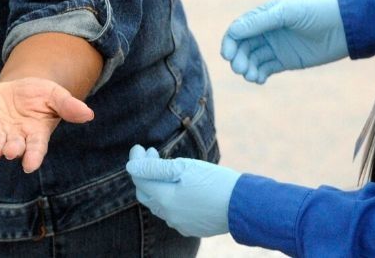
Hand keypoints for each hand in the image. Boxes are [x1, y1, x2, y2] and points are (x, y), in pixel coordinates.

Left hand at [0, 77, 93, 172]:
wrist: (20, 87)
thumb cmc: (42, 95)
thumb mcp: (56, 96)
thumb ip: (69, 106)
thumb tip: (89, 115)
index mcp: (36, 134)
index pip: (35, 149)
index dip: (33, 157)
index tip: (29, 166)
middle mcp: (16, 137)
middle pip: (15, 147)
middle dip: (12, 150)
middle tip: (11, 151)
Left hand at [125, 145, 240, 236]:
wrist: (243, 205)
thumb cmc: (215, 181)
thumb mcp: (185, 168)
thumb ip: (155, 168)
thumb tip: (130, 167)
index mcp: (164, 199)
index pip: (139, 179)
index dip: (137, 161)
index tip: (140, 147)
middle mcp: (168, 215)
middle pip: (145, 194)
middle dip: (145, 174)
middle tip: (152, 154)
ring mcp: (179, 224)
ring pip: (159, 205)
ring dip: (157, 186)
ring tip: (167, 168)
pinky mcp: (191, 228)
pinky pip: (173, 213)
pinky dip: (170, 198)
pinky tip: (181, 188)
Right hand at [220, 0, 347, 83]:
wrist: (344, 28)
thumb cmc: (316, 13)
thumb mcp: (287, 13)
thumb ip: (261, 21)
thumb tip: (233, 31)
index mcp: (265, 15)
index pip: (239, 29)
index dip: (230, 42)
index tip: (227, 55)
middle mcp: (267, 31)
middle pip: (242, 46)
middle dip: (238, 58)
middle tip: (240, 68)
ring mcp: (276, 47)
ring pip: (252, 59)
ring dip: (247, 68)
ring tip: (251, 76)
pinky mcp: (285, 61)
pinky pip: (265, 69)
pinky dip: (258, 75)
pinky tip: (259, 79)